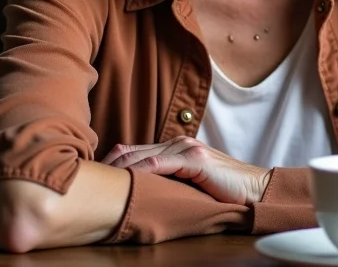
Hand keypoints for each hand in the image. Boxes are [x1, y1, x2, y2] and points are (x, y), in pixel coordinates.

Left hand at [100, 136, 271, 205]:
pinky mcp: (196, 159)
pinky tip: (126, 181)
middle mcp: (178, 143)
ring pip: (142, 156)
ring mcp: (186, 149)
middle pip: (131, 151)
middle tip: (82, 181)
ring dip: (117, 169)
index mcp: (174, 148)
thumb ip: (168, 182)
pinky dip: (140, 172)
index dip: (110, 164)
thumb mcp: (189, 185)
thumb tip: (137, 194)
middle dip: (106, 166)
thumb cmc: (223, 192)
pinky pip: (160, 164)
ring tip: (96, 181)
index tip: (88, 179)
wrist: (255, 190)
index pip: (133, 152)